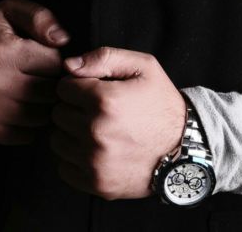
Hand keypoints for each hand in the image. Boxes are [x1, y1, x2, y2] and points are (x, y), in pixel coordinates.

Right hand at [0, 0, 69, 144]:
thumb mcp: (11, 11)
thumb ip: (40, 17)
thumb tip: (62, 40)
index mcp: (3, 51)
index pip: (54, 64)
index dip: (56, 61)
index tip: (46, 58)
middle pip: (49, 92)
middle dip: (53, 84)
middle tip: (44, 77)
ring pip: (41, 116)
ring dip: (45, 106)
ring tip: (36, 92)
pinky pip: (26, 135)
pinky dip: (32, 125)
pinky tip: (25, 107)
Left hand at [50, 47, 186, 199]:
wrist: (184, 147)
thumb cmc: (161, 103)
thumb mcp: (143, 66)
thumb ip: (104, 57)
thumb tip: (69, 65)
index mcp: (104, 100)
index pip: (63, 88)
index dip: (77, 85)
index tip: (93, 90)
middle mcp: (96, 132)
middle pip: (58, 114)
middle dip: (74, 108)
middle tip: (97, 110)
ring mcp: (95, 162)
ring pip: (57, 141)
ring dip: (71, 133)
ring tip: (97, 129)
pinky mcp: (96, 184)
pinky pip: (64, 167)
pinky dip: (75, 158)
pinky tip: (96, 149)